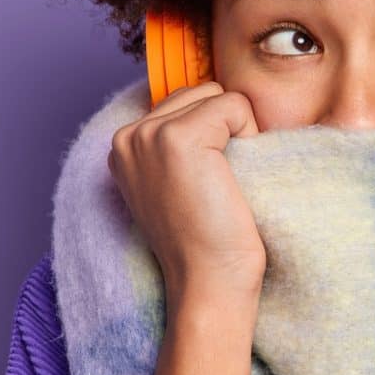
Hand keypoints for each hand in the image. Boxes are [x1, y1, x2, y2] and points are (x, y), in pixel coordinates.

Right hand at [107, 81, 266, 303]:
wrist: (209, 283)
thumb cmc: (208, 242)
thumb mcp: (180, 184)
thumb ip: (182, 144)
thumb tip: (222, 101)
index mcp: (124, 146)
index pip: (184, 101)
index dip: (214, 132)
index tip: (208, 182)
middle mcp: (128, 135)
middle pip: (201, 92)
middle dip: (224, 126)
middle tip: (219, 184)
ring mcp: (148, 134)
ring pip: (217, 94)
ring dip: (237, 130)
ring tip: (224, 181)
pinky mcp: (177, 138)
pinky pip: (234, 105)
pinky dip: (249, 134)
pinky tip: (232, 179)